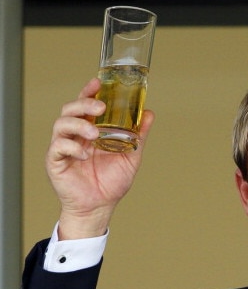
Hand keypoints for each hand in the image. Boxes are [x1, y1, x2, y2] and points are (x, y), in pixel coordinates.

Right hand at [46, 78, 154, 239]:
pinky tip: (86, 154)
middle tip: (100, 106)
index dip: (88, 91)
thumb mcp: (131, 155)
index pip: (85, 105)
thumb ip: (138, 135)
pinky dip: (72, 147)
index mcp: (90, 131)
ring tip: (94, 133)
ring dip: (79, 124)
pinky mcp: (56, 162)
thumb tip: (149, 114)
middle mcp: (75, 136)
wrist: (100, 206)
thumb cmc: (112, 182)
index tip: (97, 82)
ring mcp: (63, 147)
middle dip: (84, 103)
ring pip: (61, 125)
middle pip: (70, 110)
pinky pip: (58, 148)